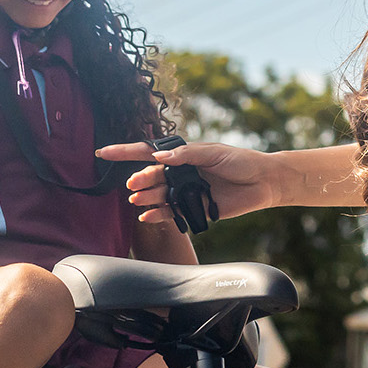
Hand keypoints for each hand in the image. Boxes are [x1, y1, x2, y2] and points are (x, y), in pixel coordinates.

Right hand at [96, 140, 278, 224]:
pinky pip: (170, 212)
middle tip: (134, 184)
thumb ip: (187, 155)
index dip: (125, 152)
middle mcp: (181, 172)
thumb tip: (160, 157)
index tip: (103, 152)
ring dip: (146, 197)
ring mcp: (186, 191)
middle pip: (151, 176)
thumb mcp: (214, 153)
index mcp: (183, 155)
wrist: (264, 182)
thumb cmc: (240, 161)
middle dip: (140, 179)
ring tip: (137, 200)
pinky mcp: (195, 208)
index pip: (149, 152)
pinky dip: (157, 214)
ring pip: (158, 194)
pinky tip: (146, 216)